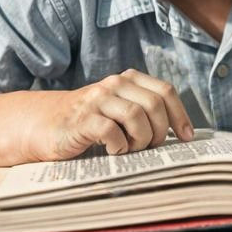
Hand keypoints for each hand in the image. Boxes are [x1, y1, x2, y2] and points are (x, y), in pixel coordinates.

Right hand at [22, 69, 194, 161]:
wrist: (45, 126)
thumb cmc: (90, 123)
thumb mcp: (119, 110)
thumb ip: (144, 112)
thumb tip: (181, 134)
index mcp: (128, 80)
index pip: (165, 91)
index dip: (180, 115)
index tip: (187, 137)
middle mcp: (114, 84)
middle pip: (154, 104)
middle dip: (160, 131)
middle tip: (150, 147)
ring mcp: (97, 100)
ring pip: (137, 116)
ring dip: (140, 140)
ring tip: (130, 149)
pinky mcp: (82, 119)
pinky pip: (112, 131)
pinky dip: (119, 146)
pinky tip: (114, 151)